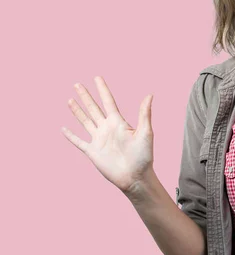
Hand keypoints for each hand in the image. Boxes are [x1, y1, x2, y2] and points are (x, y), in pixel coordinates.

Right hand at [61, 76, 154, 194]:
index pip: (108, 102)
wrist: (135, 177)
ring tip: (70, 100)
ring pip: (85, 121)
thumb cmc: (143, 155)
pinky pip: (79, 142)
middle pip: (93, 108)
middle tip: (77, 84)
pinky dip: (71, 136)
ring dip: (77, 111)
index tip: (97, 77)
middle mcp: (107, 128)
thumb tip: (150, 95)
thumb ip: (144, 113)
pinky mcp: (92, 152)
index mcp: (119, 122)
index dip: (102, 90)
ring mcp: (99, 140)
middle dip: (86, 96)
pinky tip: (63, 129)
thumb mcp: (145, 132)